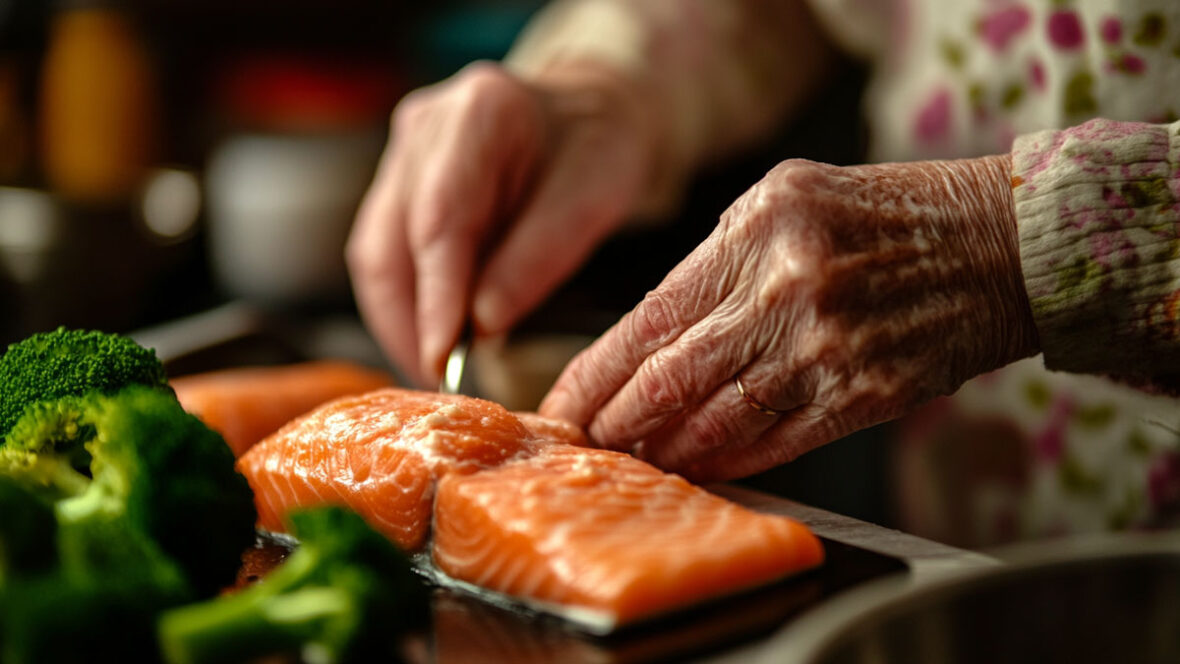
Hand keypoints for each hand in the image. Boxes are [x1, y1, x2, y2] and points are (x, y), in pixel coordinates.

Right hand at [347, 61, 659, 385]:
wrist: (592, 112)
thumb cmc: (602, 148)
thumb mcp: (596, 198)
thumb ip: (539, 257)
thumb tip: (480, 326)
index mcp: (479, 112)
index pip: (440, 220)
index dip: (436, 297)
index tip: (442, 358)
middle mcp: (424, 128)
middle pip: (388, 243)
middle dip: (409, 324)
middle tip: (441, 386)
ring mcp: (402, 155)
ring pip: (375, 257)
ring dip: (400, 323)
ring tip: (437, 374)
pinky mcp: (398, 186)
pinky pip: (385, 257)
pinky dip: (406, 307)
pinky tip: (434, 343)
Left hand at [539, 156, 1038, 481]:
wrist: (996, 244)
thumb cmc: (886, 215)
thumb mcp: (785, 200)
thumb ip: (716, 264)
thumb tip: (649, 340)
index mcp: (756, 229)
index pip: (649, 319)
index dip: (595, 374)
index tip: (562, 407)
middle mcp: (787, 288)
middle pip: (672, 377)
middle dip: (616, 423)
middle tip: (584, 447)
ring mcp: (828, 346)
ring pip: (719, 420)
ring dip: (666, 451)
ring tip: (631, 463)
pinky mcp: (864, 394)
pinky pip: (776, 441)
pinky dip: (729, 461)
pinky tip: (698, 468)